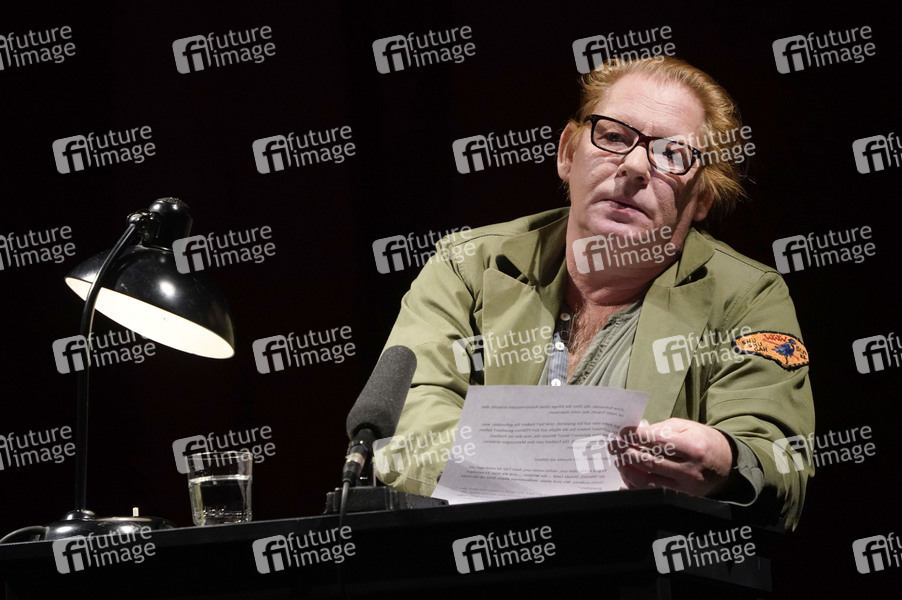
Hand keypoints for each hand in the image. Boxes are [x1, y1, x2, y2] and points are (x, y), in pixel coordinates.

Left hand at [607, 418, 734, 496]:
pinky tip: (627, 474)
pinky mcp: (682, 497)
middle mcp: (690, 470)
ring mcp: (686, 487)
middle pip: (650, 462)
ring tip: (618, 459)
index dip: (636, 437)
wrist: (727, 465)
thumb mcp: (686, 428)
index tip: (622, 433)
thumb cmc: (703, 441)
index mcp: (693, 448)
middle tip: (613, 446)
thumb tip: (635, 432)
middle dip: (627, 453)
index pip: (657, 441)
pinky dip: (636, 484)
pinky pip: (652, 492)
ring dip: (628, 470)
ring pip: (648, 480)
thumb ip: (660, 429)